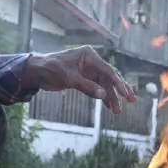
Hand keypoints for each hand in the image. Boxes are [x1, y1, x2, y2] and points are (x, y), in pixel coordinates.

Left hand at [20, 46, 136, 113]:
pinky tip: (109, 106)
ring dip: (110, 97)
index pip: (108, 70)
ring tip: (117, 111)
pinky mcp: (83, 79)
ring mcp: (88, 70)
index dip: (119, 83)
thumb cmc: (50, 69)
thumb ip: (86, 86)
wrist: (36, 72)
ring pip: (104, 85)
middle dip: (119, 90)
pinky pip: (96, 88)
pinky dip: (102, 97)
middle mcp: (91, 62)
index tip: (126, 94)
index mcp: (89, 55)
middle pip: (109, 77)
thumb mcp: (68, 78)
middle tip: (131, 101)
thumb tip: (103, 95)